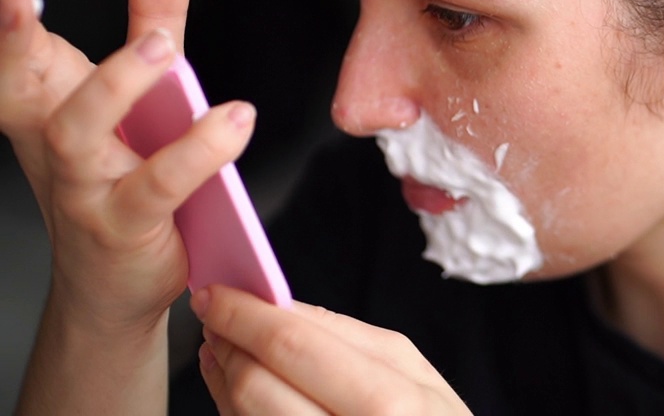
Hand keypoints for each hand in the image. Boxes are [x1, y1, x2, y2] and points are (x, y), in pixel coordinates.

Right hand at [0, 0, 252, 329]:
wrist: (115, 280)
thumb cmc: (123, 170)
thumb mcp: (145, 83)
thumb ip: (154, 10)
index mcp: (44, 95)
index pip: (10, 40)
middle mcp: (50, 135)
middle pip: (14, 80)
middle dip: (7, 36)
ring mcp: (81, 184)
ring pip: (77, 132)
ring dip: (115, 85)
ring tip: (167, 47)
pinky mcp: (123, 226)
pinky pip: (154, 187)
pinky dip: (195, 153)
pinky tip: (234, 122)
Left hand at [195, 286, 473, 414]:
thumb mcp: (417, 378)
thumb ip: (351, 340)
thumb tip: (282, 307)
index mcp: (390, 405)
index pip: (295, 345)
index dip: (245, 315)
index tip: (217, 292)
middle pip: (258, 384)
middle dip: (226, 343)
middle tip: (212, 317)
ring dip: (221, 378)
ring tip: (219, 351)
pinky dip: (233, 411)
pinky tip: (236, 394)